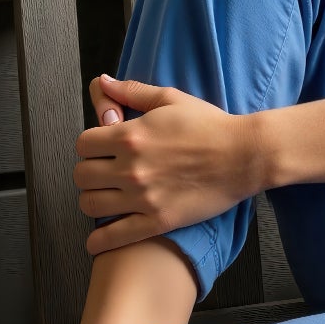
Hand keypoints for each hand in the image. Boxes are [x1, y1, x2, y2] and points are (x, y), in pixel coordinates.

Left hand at [72, 76, 263, 252]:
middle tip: (101, 173)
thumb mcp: (169, 99)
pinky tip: (95, 242)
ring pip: (91, 204)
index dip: (89, 146)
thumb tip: (102, 81)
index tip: (99, 149)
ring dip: (92, 200)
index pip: (83, 144)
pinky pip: (116, 236)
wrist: (243, 156)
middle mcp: (131, 167)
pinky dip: (99, 241)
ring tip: (104, 198)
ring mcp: (143, 197)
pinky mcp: (158, 221)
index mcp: (130, 135)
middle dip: (88, 172)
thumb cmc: (209, 125)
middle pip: (81, 175)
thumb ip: (131, 92)